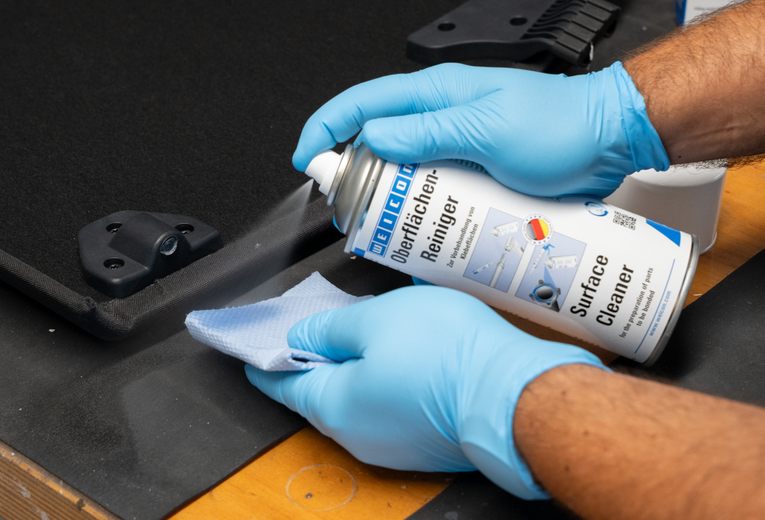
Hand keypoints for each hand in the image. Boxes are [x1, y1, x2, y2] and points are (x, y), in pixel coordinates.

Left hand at [245, 286, 606, 498]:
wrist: (514, 393)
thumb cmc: (446, 354)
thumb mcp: (374, 320)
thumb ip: (329, 330)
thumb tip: (303, 337)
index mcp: (334, 405)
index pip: (280, 382)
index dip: (264, 357)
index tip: (250, 345)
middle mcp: (357, 434)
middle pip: (319, 391)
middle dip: (314, 358)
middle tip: (316, 324)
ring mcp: (392, 443)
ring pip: (356, 398)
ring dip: (354, 367)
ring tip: (369, 329)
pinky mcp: (423, 439)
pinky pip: (388, 407)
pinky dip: (385, 381)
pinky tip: (403, 354)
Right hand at [293, 62, 668, 197]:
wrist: (606, 141)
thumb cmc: (560, 125)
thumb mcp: (489, 128)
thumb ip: (430, 131)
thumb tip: (375, 137)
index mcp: (436, 94)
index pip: (362, 103)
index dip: (326, 128)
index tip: (307, 159)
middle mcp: (440, 117)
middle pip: (374, 141)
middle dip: (351, 173)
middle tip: (347, 206)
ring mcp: (454, 145)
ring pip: (400, 170)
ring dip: (386, 197)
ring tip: (381, 225)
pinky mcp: (471, 171)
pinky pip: (431, 189)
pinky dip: (419, 209)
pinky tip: (421, 230)